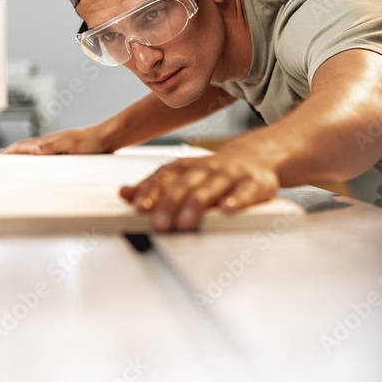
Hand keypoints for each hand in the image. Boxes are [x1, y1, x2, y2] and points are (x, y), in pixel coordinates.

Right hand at [0, 127, 106, 154]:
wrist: (107, 138)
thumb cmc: (92, 141)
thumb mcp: (70, 145)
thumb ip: (52, 147)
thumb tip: (33, 150)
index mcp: (49, 141)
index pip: (24, 145)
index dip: (11, 151)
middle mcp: (52, 142)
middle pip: (27, 147)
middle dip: (14, 153)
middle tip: (2, 159)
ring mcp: (59, 146)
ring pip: (37, 150)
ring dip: (25, 154)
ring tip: (16, 161)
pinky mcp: (67, 150)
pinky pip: (47, 154)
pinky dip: (39, 158)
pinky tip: (41, 162)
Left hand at [119, 151, 279, 231]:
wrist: (256, 157)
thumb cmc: (215, 172)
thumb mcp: (184, 174)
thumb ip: (155, 185)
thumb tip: (124, 193)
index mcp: (188, 167)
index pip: (166, 177)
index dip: (151, 191)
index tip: (139, 208)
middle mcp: (207, 169)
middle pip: (185, 184)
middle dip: (169, 204)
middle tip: (159, 225)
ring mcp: (230, 175)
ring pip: (210, 188)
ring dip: (196, 204)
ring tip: (184, 223)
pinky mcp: (253, 183)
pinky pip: (244, 192)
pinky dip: (235, 200)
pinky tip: (227, 209)